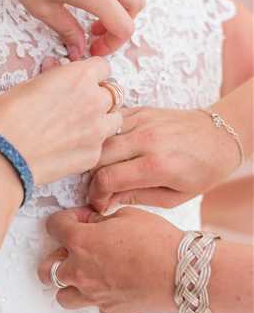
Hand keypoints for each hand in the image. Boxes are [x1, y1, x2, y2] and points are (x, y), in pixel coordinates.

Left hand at [0, 0, 144, 58]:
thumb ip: (67, 31)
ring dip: (122, 0)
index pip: (124, 26)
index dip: (114, 44)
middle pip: (136, 4)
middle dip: (123, 22)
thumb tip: (78, 48)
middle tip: (99, 30)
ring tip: (100, 7)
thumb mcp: (42, 7)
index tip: (97, 47)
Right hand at [0, 57, 121, 185]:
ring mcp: (98, 130)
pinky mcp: (94, 154)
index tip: (88, 81)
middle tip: (83, 106)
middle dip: (100, 98)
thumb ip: (56, 77)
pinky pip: (102, 144)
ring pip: (116, 119)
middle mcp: (95, 101)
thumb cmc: (9, 117)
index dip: (94, 74)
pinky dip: (92, 143)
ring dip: (104, 120)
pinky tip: (72, 147)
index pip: (104, 68)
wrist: (5, 154)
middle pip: (113, 94)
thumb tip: (57, 70)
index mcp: (80, 77)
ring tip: (83, 127)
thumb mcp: (32, 85)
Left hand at [38, 206, 181, 312]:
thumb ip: (102, 218)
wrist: (181, 271)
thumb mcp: (127, 215)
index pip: (55, 227)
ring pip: (63, 294)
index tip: (75, 218)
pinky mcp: (111, 309)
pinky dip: (94, 295)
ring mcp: (95, 294)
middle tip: (71, 246)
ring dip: (69, 280)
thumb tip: (93, 220)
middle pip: (48, 268)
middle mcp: (82, 271)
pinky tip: (107, 283)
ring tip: (83, 269)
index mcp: (82, 243)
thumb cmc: (158, 243)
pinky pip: (92, 304)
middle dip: (57, 253)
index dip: (64, 219)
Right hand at [89, 107, 240, 211]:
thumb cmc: (202, 170)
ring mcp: (143, 120)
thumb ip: (138, 197)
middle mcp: (147, 139)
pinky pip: (111, 123)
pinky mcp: (142, 110)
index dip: (96, 194)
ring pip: (101, 138)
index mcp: (157, 165)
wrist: (221, 136)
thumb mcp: (175, 197)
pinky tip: (112, 150)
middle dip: (91, 177)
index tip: (99, 202)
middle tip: (99, 188)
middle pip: (98, 157)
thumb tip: (107, 200)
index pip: (108, 179)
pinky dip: (105, 138)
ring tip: (103, 170)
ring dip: (96, 157)